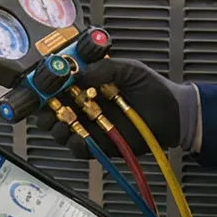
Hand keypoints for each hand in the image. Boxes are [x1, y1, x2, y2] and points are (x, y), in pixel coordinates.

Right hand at [31, 57, 195, 159]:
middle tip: (47, 108)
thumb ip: (105, 68)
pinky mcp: (99, 145)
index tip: (41, 84)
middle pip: (50, 109)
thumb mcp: (130, 69)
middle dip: (43, 110)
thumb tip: (80, 74)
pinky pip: (79, 148)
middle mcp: (84, 104)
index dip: (44, 85)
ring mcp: (90, 125)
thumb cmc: (154, 89)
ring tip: (62, 123)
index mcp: (88, 83)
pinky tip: (79, 138)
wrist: (174, 116)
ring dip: (56, 127)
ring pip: (60, 130)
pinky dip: (75, 144)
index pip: (57, 84)